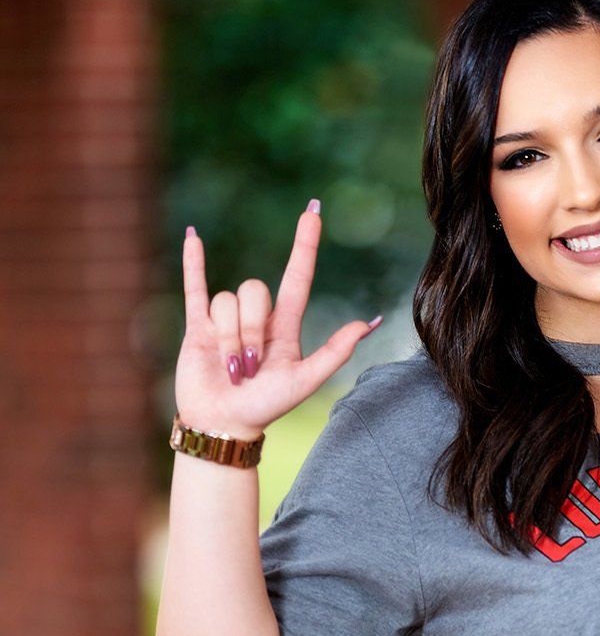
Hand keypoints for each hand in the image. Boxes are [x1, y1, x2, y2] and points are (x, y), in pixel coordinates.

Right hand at [175, 202, 382, 436]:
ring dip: (228, 336)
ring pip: (226, 300)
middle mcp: (257, 319)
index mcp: (285, 327)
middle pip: (254, 292)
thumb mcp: (304, 381)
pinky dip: (193, 263)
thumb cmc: (266, 408)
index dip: (306, 246)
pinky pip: (196, 287)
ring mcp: (227, 320)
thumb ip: (335, 352)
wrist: (223, 425)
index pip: (298, 277)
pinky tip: (192, 236)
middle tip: (249, 367)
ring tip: (230, 369)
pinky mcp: (199, 327)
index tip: (313, 211)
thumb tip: (370, 323)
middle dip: (250, 330)